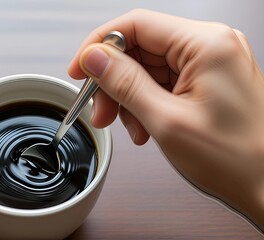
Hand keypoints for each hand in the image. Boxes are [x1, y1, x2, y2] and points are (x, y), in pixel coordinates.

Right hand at [68, 9, 263, 230]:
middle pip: (140, 47)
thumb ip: (125, 83)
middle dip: (114, 80)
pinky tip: (145, 126)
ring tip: (131, 127)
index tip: (80, 70)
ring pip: (148, 67)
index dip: (99, 45)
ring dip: (129, 96)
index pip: (136, 24)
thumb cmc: (236, 160)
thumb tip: (94, 58)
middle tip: (102, 111)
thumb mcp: (166, 121)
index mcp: (206, 44)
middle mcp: (211, 46)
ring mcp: (211, 63)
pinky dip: (146, 103)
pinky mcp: (208, 80)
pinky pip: (163, 82)